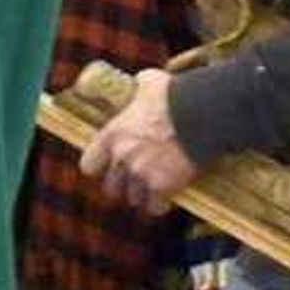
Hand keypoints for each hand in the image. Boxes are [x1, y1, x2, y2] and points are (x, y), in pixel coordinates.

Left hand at [82, 67, 199, 210]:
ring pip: (134, 199)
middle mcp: (122, 158)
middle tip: (137, 178)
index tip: (110, 165)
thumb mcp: (149, 83)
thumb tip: (142, 82)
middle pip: (111, 188)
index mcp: (112, 135)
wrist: (200, 113)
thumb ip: (139, 88)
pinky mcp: (163, 186)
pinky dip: (161, 204)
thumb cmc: (174, 95)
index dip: (100, 167)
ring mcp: (141, 174)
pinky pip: (155, 207)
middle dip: (124, 185)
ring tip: (156, 186)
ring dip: (143, 194)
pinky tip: (169, 195)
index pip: (89, 165)